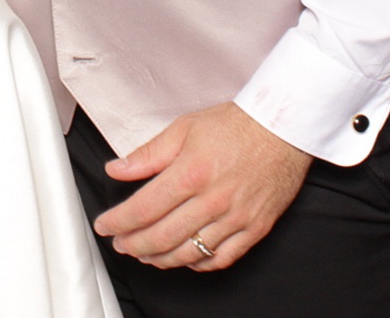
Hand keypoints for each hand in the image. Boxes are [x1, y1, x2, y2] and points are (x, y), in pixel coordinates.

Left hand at [92, 102, 312, 271]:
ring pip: (189, 253)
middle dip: (133, 245)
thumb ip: (148, 154)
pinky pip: (221, 259)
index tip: (105, 226)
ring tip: (145, 254)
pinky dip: (198, 264)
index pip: (143, 209)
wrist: (284, 128)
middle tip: (120, 244)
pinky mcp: (254, 228)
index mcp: (191, 173)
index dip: (118, 222)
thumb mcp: (184, 128)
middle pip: (161, 236)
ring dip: (160, 258)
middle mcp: (212, 200)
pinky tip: (185, 258)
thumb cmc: (237, 125)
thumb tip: (117, 169)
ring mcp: (235, 217)